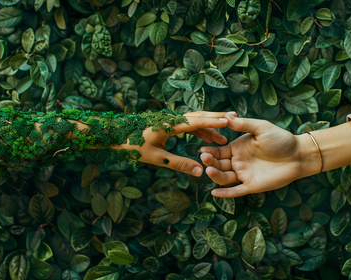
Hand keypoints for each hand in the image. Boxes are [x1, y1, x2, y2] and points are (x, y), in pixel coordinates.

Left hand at [117, 111, 232, 175]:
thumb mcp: (156, 158)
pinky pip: (188, 126)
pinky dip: (199, 131)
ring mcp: (170, 121)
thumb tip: (199, 171)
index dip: (214, 122)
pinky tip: (208, 138)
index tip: (229, 121)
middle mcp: (172, 119)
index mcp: (170, 125)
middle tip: (234, 119)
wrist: (116, 136)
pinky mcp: (168, 124)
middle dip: (216, 118)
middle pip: (199, 116)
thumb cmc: (133, 147)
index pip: (196, 121)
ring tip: (224, 135)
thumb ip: (179, 164)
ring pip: (194, 120)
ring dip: (209, 127)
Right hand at [200, 113, 319, 197]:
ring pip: (224, 177)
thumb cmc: (280, 139)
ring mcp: (244, 174)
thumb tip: (227, 117)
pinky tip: (215, 193)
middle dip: (210, 162)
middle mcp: (238, 162)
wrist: (298, 155)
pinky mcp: (252, 186)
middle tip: (204, 158)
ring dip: (215, 175)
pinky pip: (236, 191)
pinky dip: (225, 194)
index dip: (210, 151)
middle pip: (219, 164)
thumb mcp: (262, 128)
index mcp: (238, 148)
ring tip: (209, 170)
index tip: (202, 150)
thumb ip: (244, 124)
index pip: (218, 151)